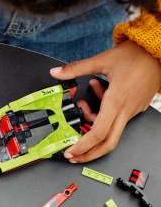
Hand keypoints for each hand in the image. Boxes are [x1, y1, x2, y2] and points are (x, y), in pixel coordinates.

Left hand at [50, 40, 160, 162]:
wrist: (158, 50)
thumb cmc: (136, 54)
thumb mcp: (102, 60)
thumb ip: (76, 68)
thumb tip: (56, 72)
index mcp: (116, 102)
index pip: (98, 133)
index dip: (83, 146)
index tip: (71, 152)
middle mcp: (125, 110)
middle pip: (108, 143)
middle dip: (89, 153)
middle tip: (73, 156)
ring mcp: (132, 110)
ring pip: (111, 129)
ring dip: (94, 123)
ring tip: (83, 105)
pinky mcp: (136, 107)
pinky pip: (117, 118)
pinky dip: (103, 113)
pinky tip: (100, 93)